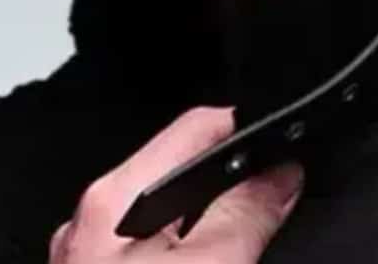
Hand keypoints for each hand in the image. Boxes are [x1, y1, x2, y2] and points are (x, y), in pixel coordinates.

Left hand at [49, 107, 301, 262]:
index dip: (250, 130)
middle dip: (234, 176)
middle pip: (179, 170)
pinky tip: (208, 261)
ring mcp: (89, 258)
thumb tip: (281, 174)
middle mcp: (89, 224)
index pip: (193, 128)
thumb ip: (247, 216)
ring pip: (164, 216)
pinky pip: (149, 249)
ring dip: (210, 217)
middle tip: (283, 192)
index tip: (289, 146)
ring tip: (255, 227)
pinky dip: (185, 250)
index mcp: (113, 201)